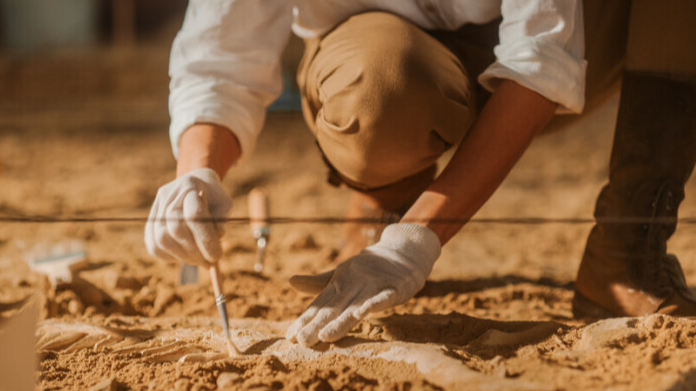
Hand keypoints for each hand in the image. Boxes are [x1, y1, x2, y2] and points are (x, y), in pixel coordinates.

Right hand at [145, 168, 231, 266]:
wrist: (197, 185)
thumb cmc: (214, 198)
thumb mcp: (225, 204)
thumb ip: (221, 221)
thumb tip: (217, 238)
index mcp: (190, 186)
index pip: (194, 215)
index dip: (205, 239)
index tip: (216, 256)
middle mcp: (169, 195)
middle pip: (175, 229)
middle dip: (194, 251)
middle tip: (209, 263)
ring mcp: (156, 208)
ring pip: (162, 239)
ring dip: (183, 256)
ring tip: (199, 260)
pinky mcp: (150, 221)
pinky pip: (154, 246)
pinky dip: (169, 256)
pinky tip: (185, 256)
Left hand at [286, 223, 440, 345]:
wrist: (403, 250)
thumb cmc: (369, 267)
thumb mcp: (342, 274)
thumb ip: (318, 283)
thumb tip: (290, 281)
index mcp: (339, 282)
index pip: (320, 305)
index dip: (305, 320)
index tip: (290, 336)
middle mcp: (353, 283)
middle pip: (334, 308)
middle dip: (317, 325)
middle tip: (301, 341)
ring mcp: (373, 284)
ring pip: (355, 306)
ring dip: (340, 321)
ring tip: (325, 336)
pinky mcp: (394, 287)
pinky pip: (383, 297)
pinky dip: (373, 304)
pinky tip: (361, 314)